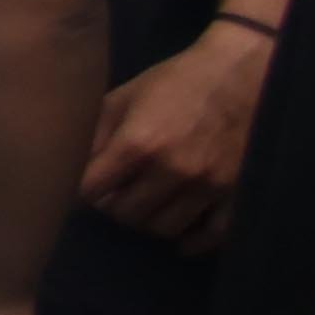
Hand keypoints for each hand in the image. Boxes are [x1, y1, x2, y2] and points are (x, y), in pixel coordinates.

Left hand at [82, 26, 270, 256]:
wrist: (242, 74)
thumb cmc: (176, 82)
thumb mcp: (124, 98)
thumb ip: (96, 135)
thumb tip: (73, 170)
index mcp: (138, 144)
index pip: (92, 192)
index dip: (84, 191)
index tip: (88, 185)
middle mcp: (172, 170)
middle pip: (126, 214)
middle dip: (115, 205)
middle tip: (118, 193)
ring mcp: (208, 186)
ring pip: (163, 229)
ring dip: (148, 221)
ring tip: (147, 205)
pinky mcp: (237, 194)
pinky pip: (212, 236)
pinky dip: (193, 240)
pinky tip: (181, 235)